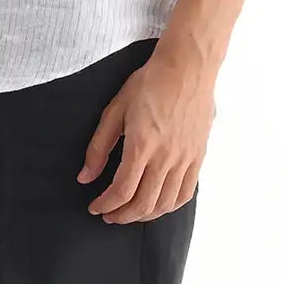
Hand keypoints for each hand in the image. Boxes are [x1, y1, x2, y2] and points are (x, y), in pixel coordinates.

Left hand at [77, 45, 215, 222]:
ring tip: (130, 213)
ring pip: (164, 204)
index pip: (122, 191)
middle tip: (109, 215)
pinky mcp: (198, 156)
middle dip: (121, 216)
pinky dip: (168, 206)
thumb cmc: (150, 83)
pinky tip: (156, 204)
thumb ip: (99, 147)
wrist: (188, 67)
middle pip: (143, 204)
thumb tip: (85, 176)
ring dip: (144, 215)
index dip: (105, 205)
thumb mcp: (115, 110)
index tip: (95, 207)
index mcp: (142, 144)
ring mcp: (185, 158)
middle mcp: (166, 156)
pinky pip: (185, 194)